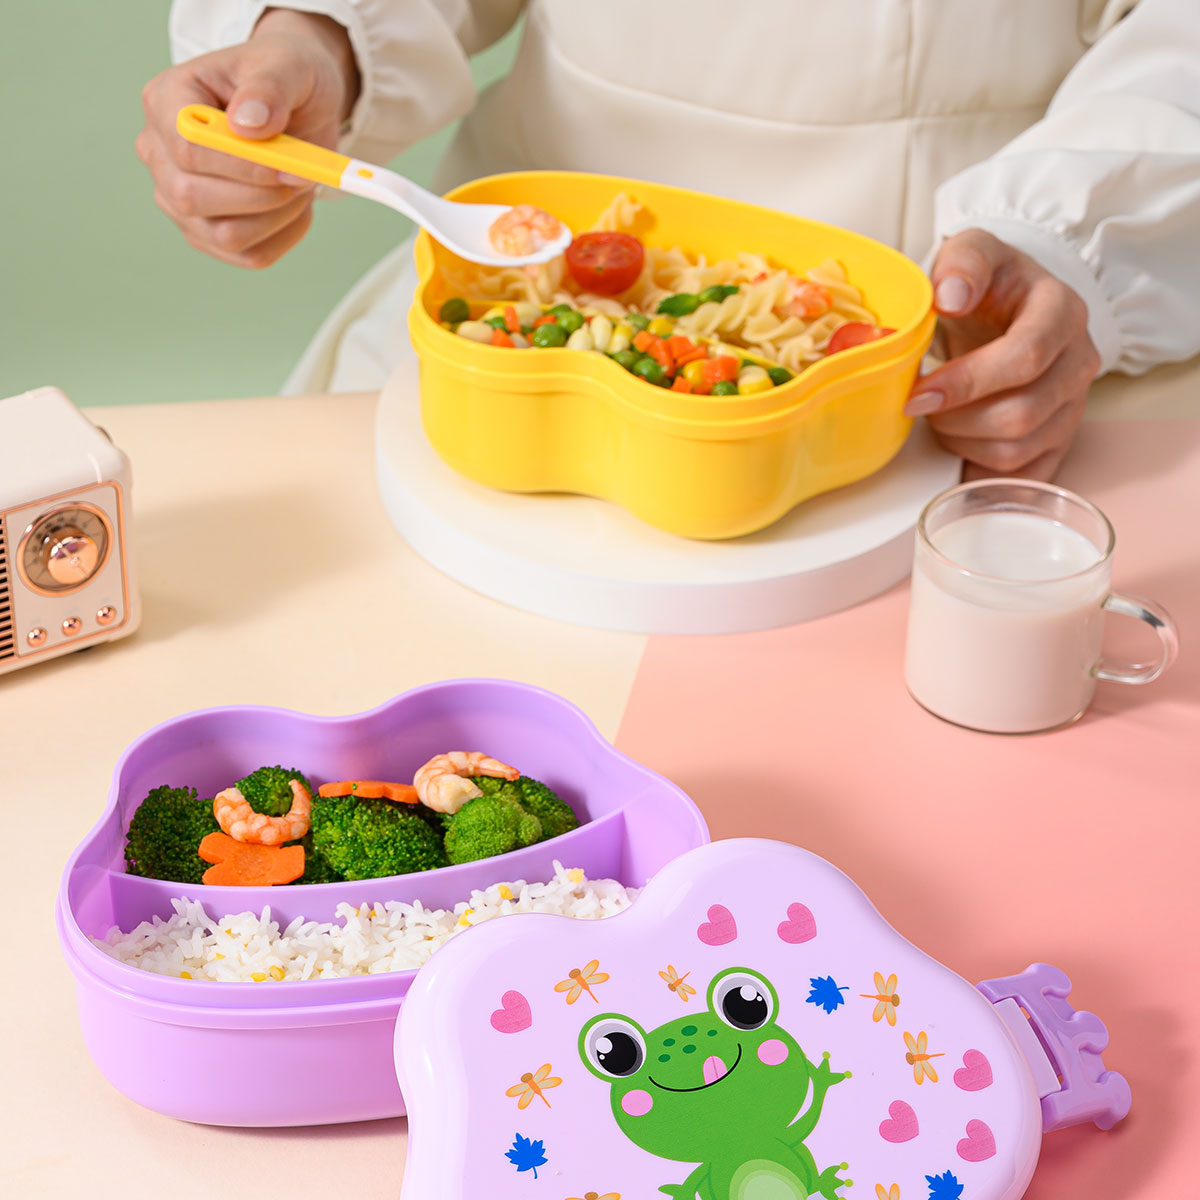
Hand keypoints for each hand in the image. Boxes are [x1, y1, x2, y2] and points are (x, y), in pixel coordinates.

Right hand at [136, 9, 358, 267]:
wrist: (298, 106)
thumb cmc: (285, 79)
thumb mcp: (286, 66)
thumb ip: (269, 88)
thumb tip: (249, 124)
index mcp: (166, 101)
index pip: (187, 148)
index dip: (243, 166)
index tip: (291, 166)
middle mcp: (160, 153)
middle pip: (193, 198)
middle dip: (263, 195)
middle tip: (304, 173)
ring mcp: (178, 200)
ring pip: (226, 235)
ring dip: (280, 217)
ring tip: (302, 182)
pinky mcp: (207, 234)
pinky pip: (250, 255)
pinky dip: (286, 236)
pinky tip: (296, 205)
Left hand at [906, 229, 1101, 480]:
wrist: (1008, 307)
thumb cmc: (987, 284)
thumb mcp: (972, 252)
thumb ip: (962, 262)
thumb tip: (951, 295)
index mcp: (1061, 313)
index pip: (1023, 359)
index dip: (965, 383)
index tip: (919, 393)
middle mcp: (1078, 362)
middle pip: (1019, 415)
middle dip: (956, 419)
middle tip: (922, 404)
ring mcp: (1073, 406)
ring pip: (1015, 450)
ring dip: (962, 442)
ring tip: (941, 417)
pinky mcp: (1060, 441)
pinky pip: (1020, 478)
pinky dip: (981, 471)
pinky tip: (958, 451)